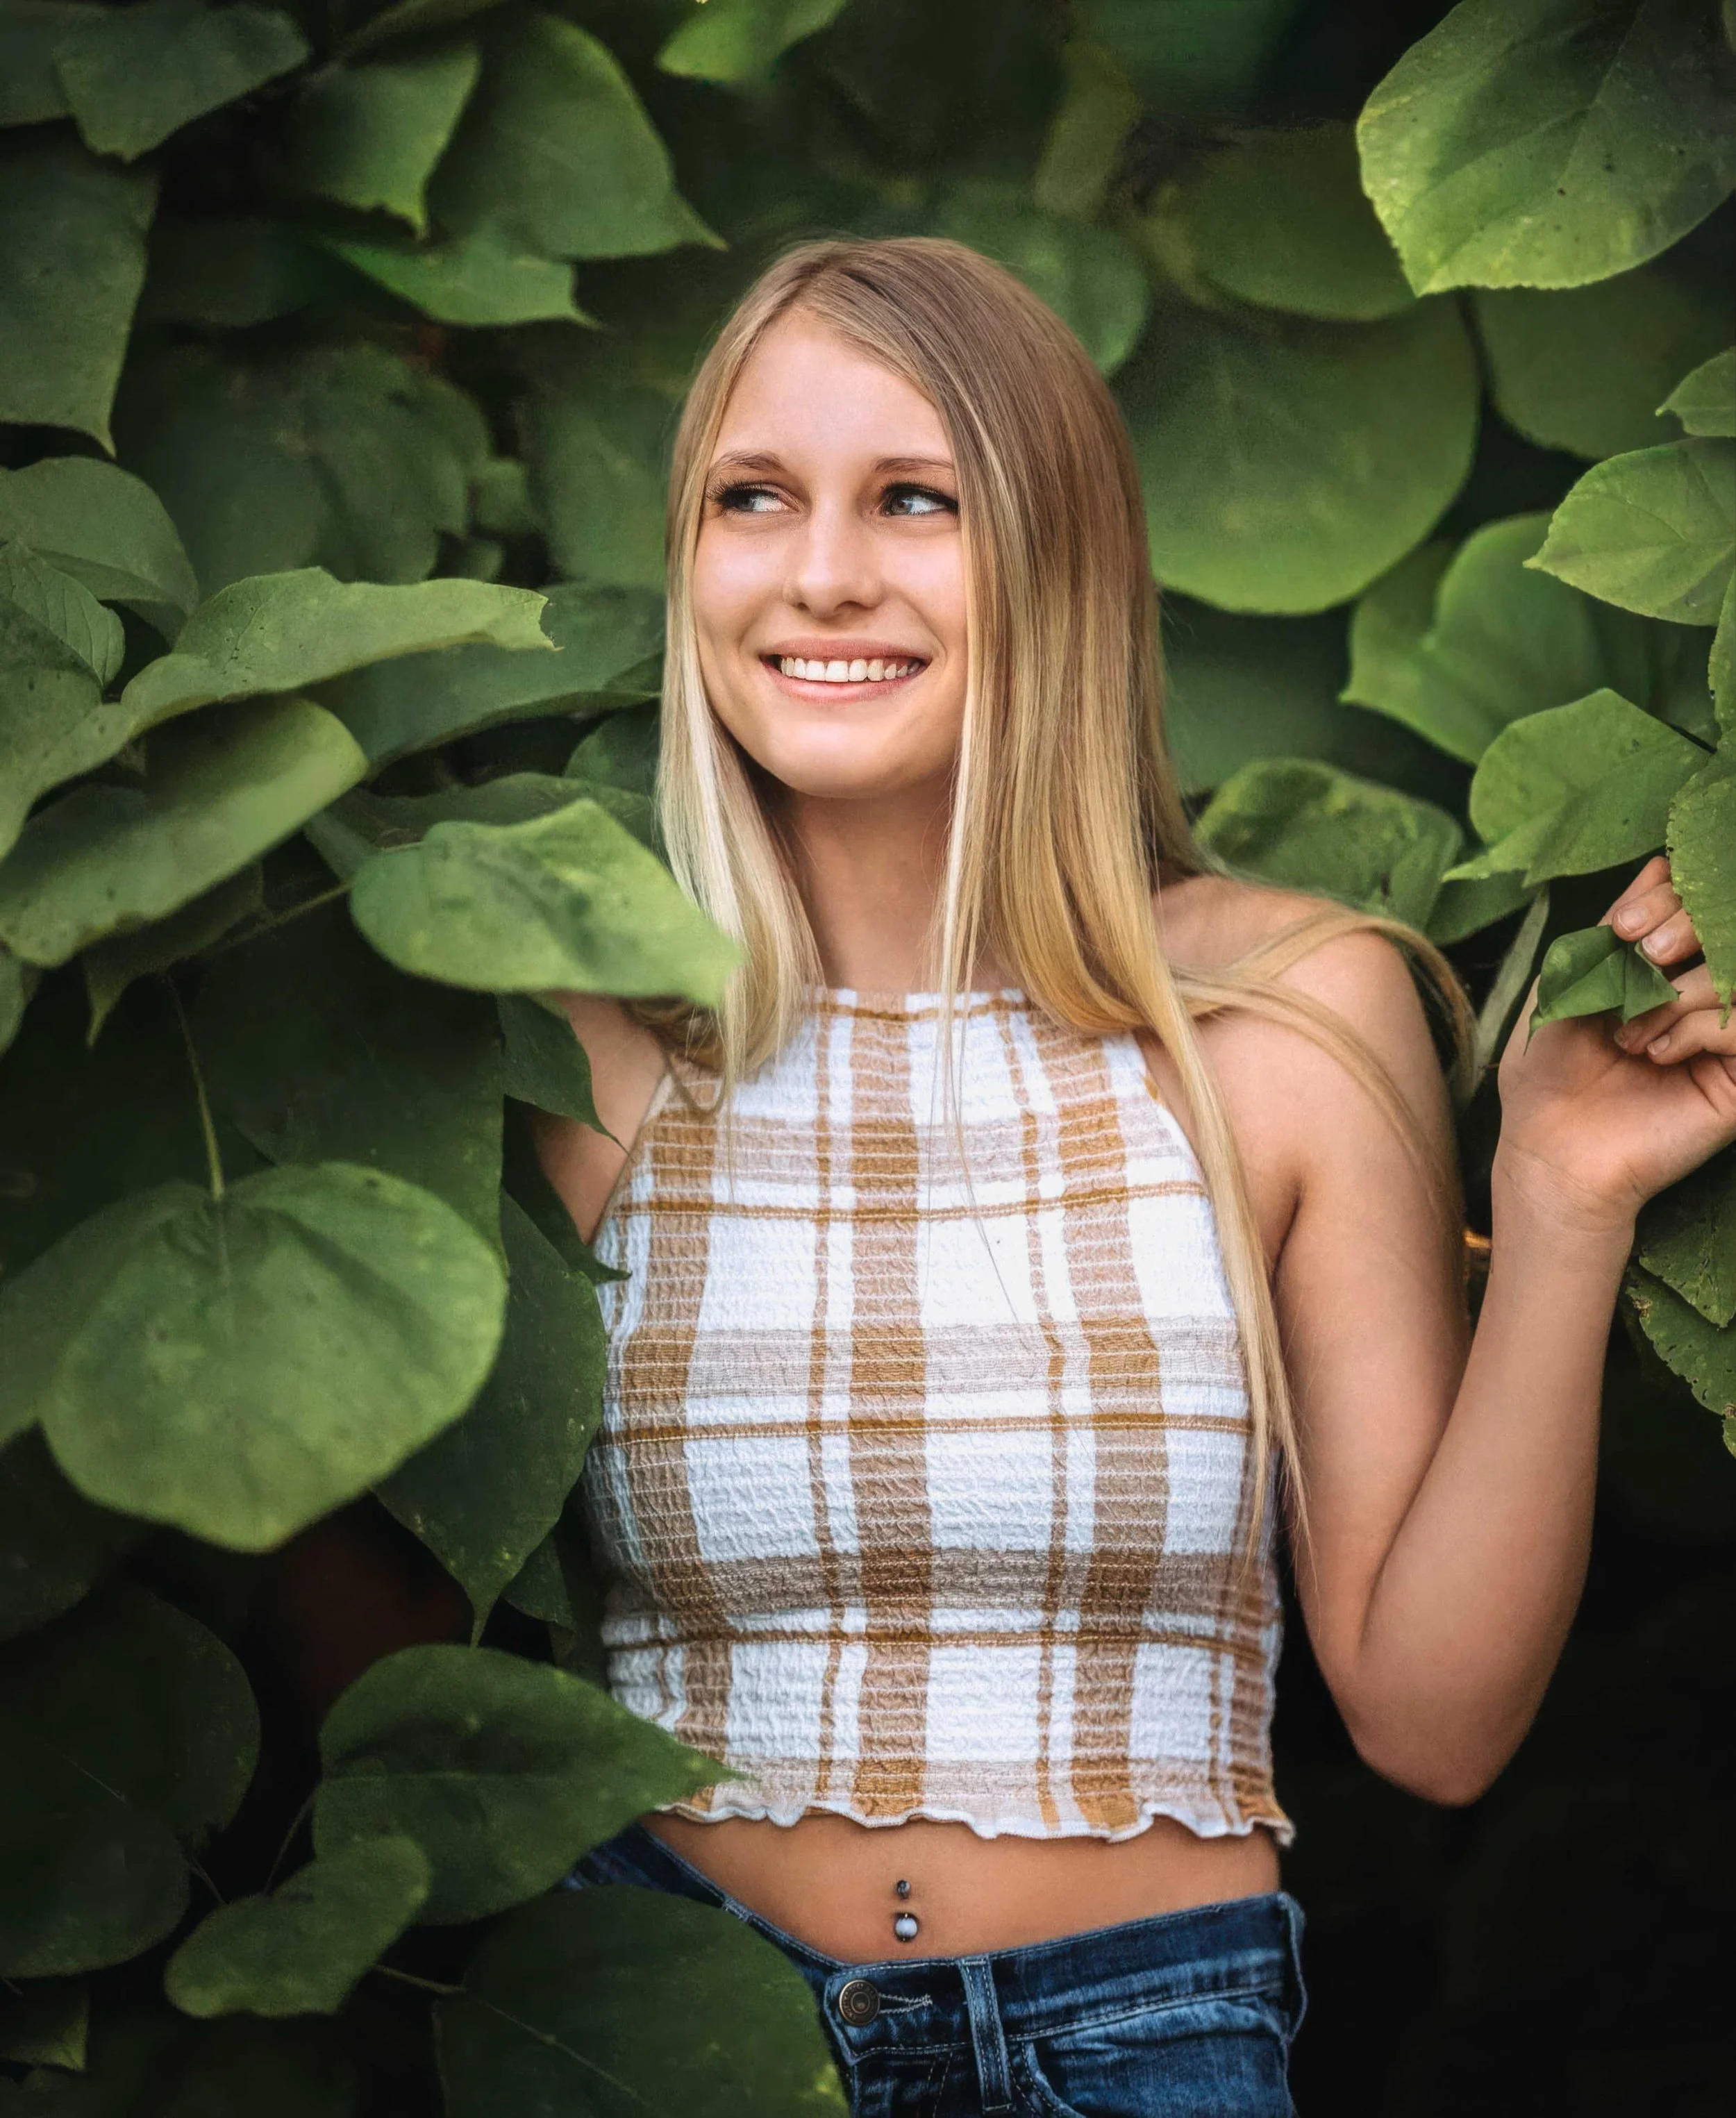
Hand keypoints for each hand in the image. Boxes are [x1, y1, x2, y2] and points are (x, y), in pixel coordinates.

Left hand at [1494, 857, 1735, 1234]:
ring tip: (1630, 1028)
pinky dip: (1699, 1027)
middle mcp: (1706, 994)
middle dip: (1685, 924)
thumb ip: (1615, 925)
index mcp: (1668, 966)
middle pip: (1729, 924)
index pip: (1699, 902)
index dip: (1670, 898)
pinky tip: (1657, 1053)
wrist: (1548, 1147)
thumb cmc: (1548, 1068)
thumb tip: (1660, 864)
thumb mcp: (1570, 981)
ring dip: (1680, 988)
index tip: (1622, 928)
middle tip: (1640, 956)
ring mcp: (1726, 1035)